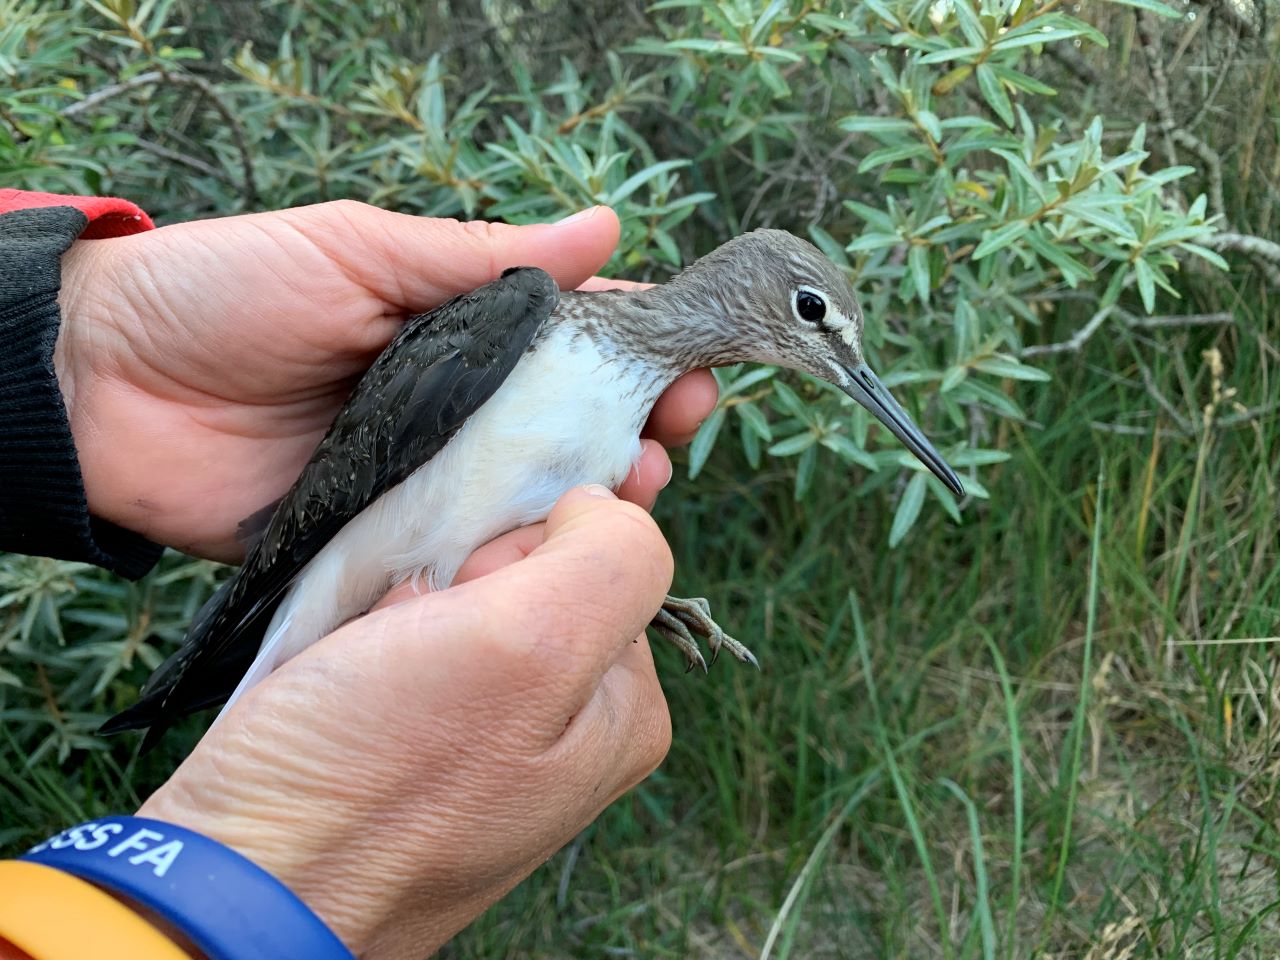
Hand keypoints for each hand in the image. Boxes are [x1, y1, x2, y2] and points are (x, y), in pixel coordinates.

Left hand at [55, 202, 717, 559]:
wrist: (102, 389)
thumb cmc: (226, 293)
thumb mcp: (359, 250)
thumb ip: (482, 256)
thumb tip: (607, 226)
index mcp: (456, 338)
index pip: (572, 349)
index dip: (639, 357)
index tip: (692, 368)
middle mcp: (453, 416)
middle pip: (566, 434)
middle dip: (634, 436)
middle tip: (671, 442)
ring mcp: (422, 486)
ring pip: (527, 502)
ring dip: (589, 501)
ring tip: (633, 495)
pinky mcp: (382, 548)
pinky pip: (460, 560)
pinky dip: (509, 563)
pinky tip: (552, 560)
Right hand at [138, 485, 672, 958]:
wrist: (239, 881)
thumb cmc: (377, 773)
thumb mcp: (527, 646)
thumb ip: (605, 559)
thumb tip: (605, 504)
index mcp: (622, 712)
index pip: (603, 556)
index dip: (529, 544)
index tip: (472, 589)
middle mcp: (571, 731)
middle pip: (536, 574)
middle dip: (465, 575)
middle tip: (412, 631)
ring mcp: (492, 740)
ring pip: (465, 599)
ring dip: (412, 602)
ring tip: (376, 649)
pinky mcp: (416, 742)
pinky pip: (410, 640)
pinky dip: (376, 631)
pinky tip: (353, 663)